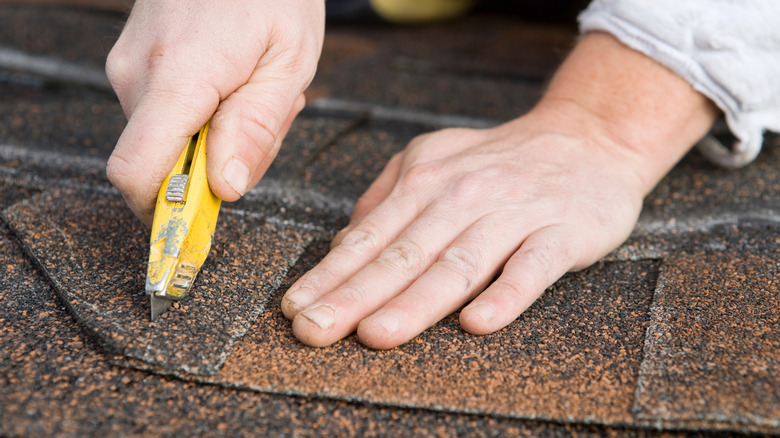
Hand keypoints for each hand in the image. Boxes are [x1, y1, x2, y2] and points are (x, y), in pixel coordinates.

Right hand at [105, 0, 324, 223]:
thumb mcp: (288, 63)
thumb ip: (256, 129)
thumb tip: (223, 188)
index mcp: (178, 77)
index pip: (137, 173)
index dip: (164, 215)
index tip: (198, 232)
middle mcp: (137, 75)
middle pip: (165, 165)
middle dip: (219, 166)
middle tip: (266, 120)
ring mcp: (129, 69)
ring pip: (169, 142)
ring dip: (219, 137)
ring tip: (256, 90)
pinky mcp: (134, 66)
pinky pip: (167, 117)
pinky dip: (207, 116)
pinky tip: (236, 82)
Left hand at [280, 32, 716, 348]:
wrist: (587, 138)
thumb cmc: (500, 162)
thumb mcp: (435, 161)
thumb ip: (388, 198)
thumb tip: (345, 242)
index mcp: (425, 181)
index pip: (369, 236)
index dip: (329, 275)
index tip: (295, 309)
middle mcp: (462, 196)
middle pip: (403, 254)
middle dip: (354, 295)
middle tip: (313, 331)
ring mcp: (513, 213)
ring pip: (458, 263)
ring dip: (415, 301)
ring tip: (377, 333)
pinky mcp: (561, 232)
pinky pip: (532, 267)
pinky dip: (506, 294)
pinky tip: (478, 323)